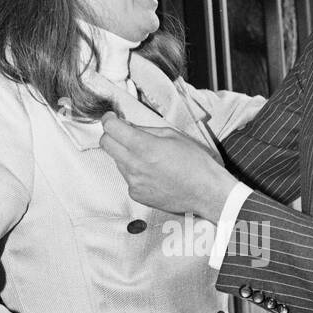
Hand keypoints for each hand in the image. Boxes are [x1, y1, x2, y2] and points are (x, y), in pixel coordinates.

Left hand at [100, 113, 236, 219]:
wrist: (206, 192)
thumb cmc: (195, 163)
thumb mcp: (173, 136)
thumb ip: (146, 130)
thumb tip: (129, 127)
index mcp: (145, 147)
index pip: (111, 129)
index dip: (109, 120)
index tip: (111, 117)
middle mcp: (135, 166)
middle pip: (106, 144)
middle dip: (111, 135)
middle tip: (123, 134)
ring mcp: (134, 182)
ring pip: (117, 161)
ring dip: (125, 155)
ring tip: (148, 158)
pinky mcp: (136, 194)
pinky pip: (127, 177)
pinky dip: (134, 172)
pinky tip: (152, 173)